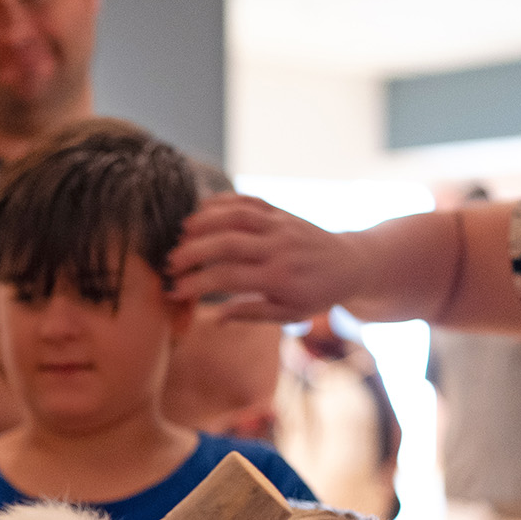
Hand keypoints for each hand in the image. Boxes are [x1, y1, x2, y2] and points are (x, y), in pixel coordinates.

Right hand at [167, 193, 358, 323]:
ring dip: (203, 222)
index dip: (196, 283)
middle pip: (226, 243)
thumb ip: (252, 314)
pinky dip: (222, 201)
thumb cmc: (316, 295)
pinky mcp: (280, 211)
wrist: (351, 264)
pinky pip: (247, 201)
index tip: (174, 291)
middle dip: (192, 252)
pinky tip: (200, 209)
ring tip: (180, 234)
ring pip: (235, 216)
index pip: (228, 278)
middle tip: (169, 263)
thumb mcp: (289, 315)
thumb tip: (217, 318)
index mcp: (279, 279)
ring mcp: (279, 225)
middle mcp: (279, 248)